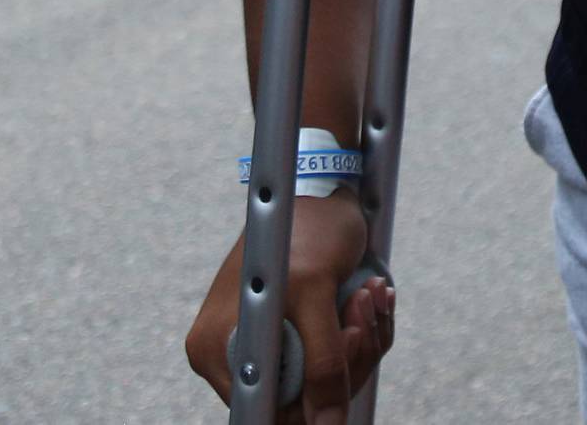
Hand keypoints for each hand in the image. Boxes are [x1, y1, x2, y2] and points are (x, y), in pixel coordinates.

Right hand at [187, 186, 393, 418]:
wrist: (322, 185)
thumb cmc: (309, 227)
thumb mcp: (316, 293)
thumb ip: (323, 364)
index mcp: (219, 348)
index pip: (267, 413)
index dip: (311, 402)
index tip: (345, 341)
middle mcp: (234, 353)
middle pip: (300, 403)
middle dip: (346, 357)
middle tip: (361, 306)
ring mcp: (267, 344)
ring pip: (325, 382)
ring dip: (359, 338)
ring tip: (366, 292)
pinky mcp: (297, 334)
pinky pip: (335, 358)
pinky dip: (360, 331)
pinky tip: (367, 293)